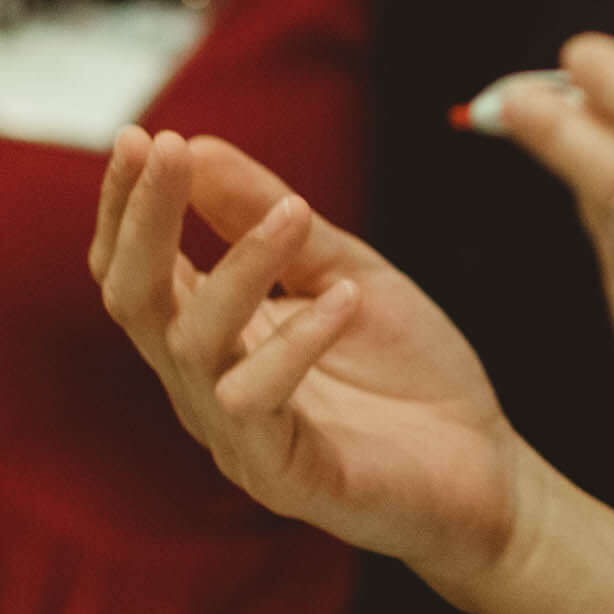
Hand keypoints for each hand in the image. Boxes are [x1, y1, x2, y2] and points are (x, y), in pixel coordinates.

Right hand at [93, 128, 524, 595]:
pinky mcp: (284, 477)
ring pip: (193, 347)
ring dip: (240, 267)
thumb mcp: (347, 271)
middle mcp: (206, 387)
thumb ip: (272, 221)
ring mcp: (238, 437)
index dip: (127, 206)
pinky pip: (260, 404)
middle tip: (162, 147)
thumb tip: (195, 147)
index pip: (137, 268)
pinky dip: (299, 342)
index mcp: (213, 336)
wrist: (487, 469)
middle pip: (137, 302)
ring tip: (295, 209)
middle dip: (144, 220)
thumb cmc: (409, 372)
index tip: (137, 135)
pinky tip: (344, 298)